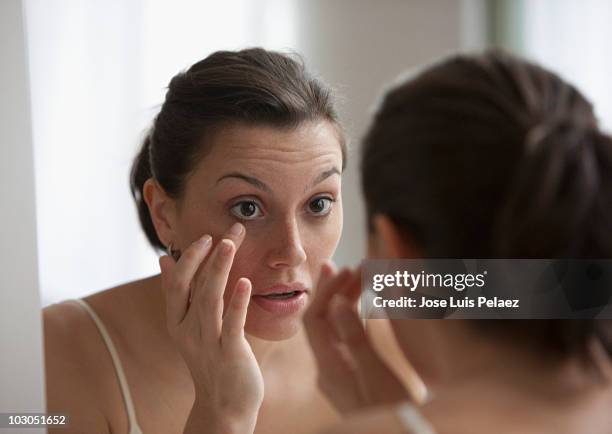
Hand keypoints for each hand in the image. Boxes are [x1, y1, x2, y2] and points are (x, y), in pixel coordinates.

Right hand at [158, 223, 263, 433]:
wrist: (224, 406)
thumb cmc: (211, 360)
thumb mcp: (189, 327)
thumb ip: (179, 295)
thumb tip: (165, 260)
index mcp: (177, 322)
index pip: (177, 283)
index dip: (190, 258)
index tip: (207, 236)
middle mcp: (187, 330)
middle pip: (191, 286)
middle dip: (206, 255)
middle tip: (228, 230)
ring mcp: (207, 342)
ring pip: (209, 300)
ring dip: (219, 269)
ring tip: (230, 243)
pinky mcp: (229, 354)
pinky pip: (232, 325)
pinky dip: (237, 303)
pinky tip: (245, 283)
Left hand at [303, 260, 409, 413]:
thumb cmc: (390, 414)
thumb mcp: (376, 377)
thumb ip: (356, 340)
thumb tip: (335, 303)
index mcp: (330, 369)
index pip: (315, 319)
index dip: (328, 291)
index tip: (348, 269)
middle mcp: (329, 370)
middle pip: (323, 321)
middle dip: (337, 291)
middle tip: (354, 266)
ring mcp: (339, 374)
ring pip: (335, 329)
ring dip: (346, 302)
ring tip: (358, 277)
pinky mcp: (351, 377)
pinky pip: (346, 339)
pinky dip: (355, 319)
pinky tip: (366, 306)